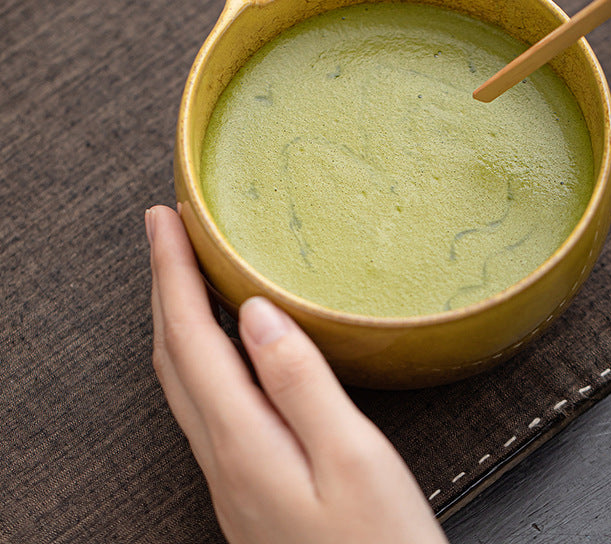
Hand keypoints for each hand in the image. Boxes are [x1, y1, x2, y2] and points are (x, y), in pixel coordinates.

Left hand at [147, 205, 447, 543]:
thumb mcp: (352, 457)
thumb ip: (299, 382)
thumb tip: (255, 314)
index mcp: (244, 442)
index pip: (189, 338)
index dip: (171, 273)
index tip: (163, 219)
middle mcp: (224, 459)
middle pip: (172, 358)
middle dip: (162, 287)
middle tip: (165, 231)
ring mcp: (232, 479)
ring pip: (183, 384)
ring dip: (175, 320)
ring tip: (184, 275)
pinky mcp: (250, 488)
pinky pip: (204, 405)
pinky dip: (197, 357)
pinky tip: (220, 349)